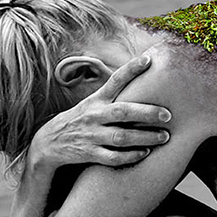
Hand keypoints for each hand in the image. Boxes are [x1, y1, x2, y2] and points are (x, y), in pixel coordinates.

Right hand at [26, 65, 170, 168]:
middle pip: (123, 112)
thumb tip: (144, 82)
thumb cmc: (81, 120)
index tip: (148, 60)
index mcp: (96, 100)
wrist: (48, 143)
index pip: (114, 81)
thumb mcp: (92, 104)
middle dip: (146, 113)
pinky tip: (145, 153)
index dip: (130, 69)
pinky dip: (130, 156)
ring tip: (164, 137)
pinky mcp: (88, 153)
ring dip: (144, 138)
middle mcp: (94, 115)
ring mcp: (91, 135)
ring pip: (121, 137)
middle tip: (168, 115)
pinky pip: (112, 156)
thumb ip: (114, 97)